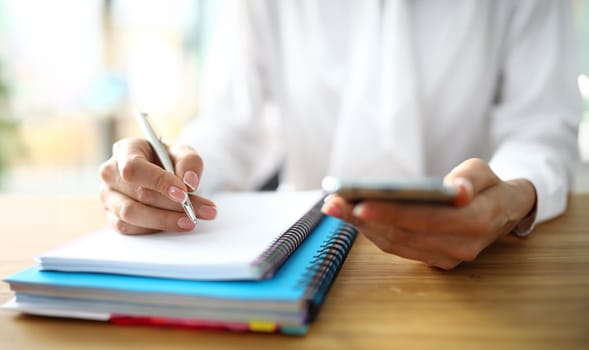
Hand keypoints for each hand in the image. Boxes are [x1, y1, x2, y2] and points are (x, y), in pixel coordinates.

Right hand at [99, 138, 216, 233]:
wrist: (159, 172)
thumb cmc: (167, 160)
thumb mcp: (183, 153)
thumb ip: (189, 162)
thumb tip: (190, 182)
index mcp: (125, 150)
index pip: (134, 167)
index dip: (158, 182)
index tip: (183, 193)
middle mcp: (110, 173)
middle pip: (139, 194)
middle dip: (174, 205)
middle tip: (204, 210)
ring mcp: (108, 196)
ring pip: (132, 214)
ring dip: (166, 221)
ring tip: (191, 221)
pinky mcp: (111, 216)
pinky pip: (129, 228)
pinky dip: (154, 229)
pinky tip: (174, 225)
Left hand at [321, 158, 536, 269]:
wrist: (503, 212)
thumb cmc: (488, 186)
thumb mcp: (486, 171)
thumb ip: (472, 177)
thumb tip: (457, 190)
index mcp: (478, 221)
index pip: (429, 220)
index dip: (393, 214)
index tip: (361, 203)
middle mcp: (461, 246)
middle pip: (405, 234)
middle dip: (366, 219)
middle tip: (334, 202)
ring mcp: (447, 257)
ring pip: (397, 244)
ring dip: (361, 227)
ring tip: (334, 207)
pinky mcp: (433, 259)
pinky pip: (398, 247)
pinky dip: (372, 232)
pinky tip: (350, 216)